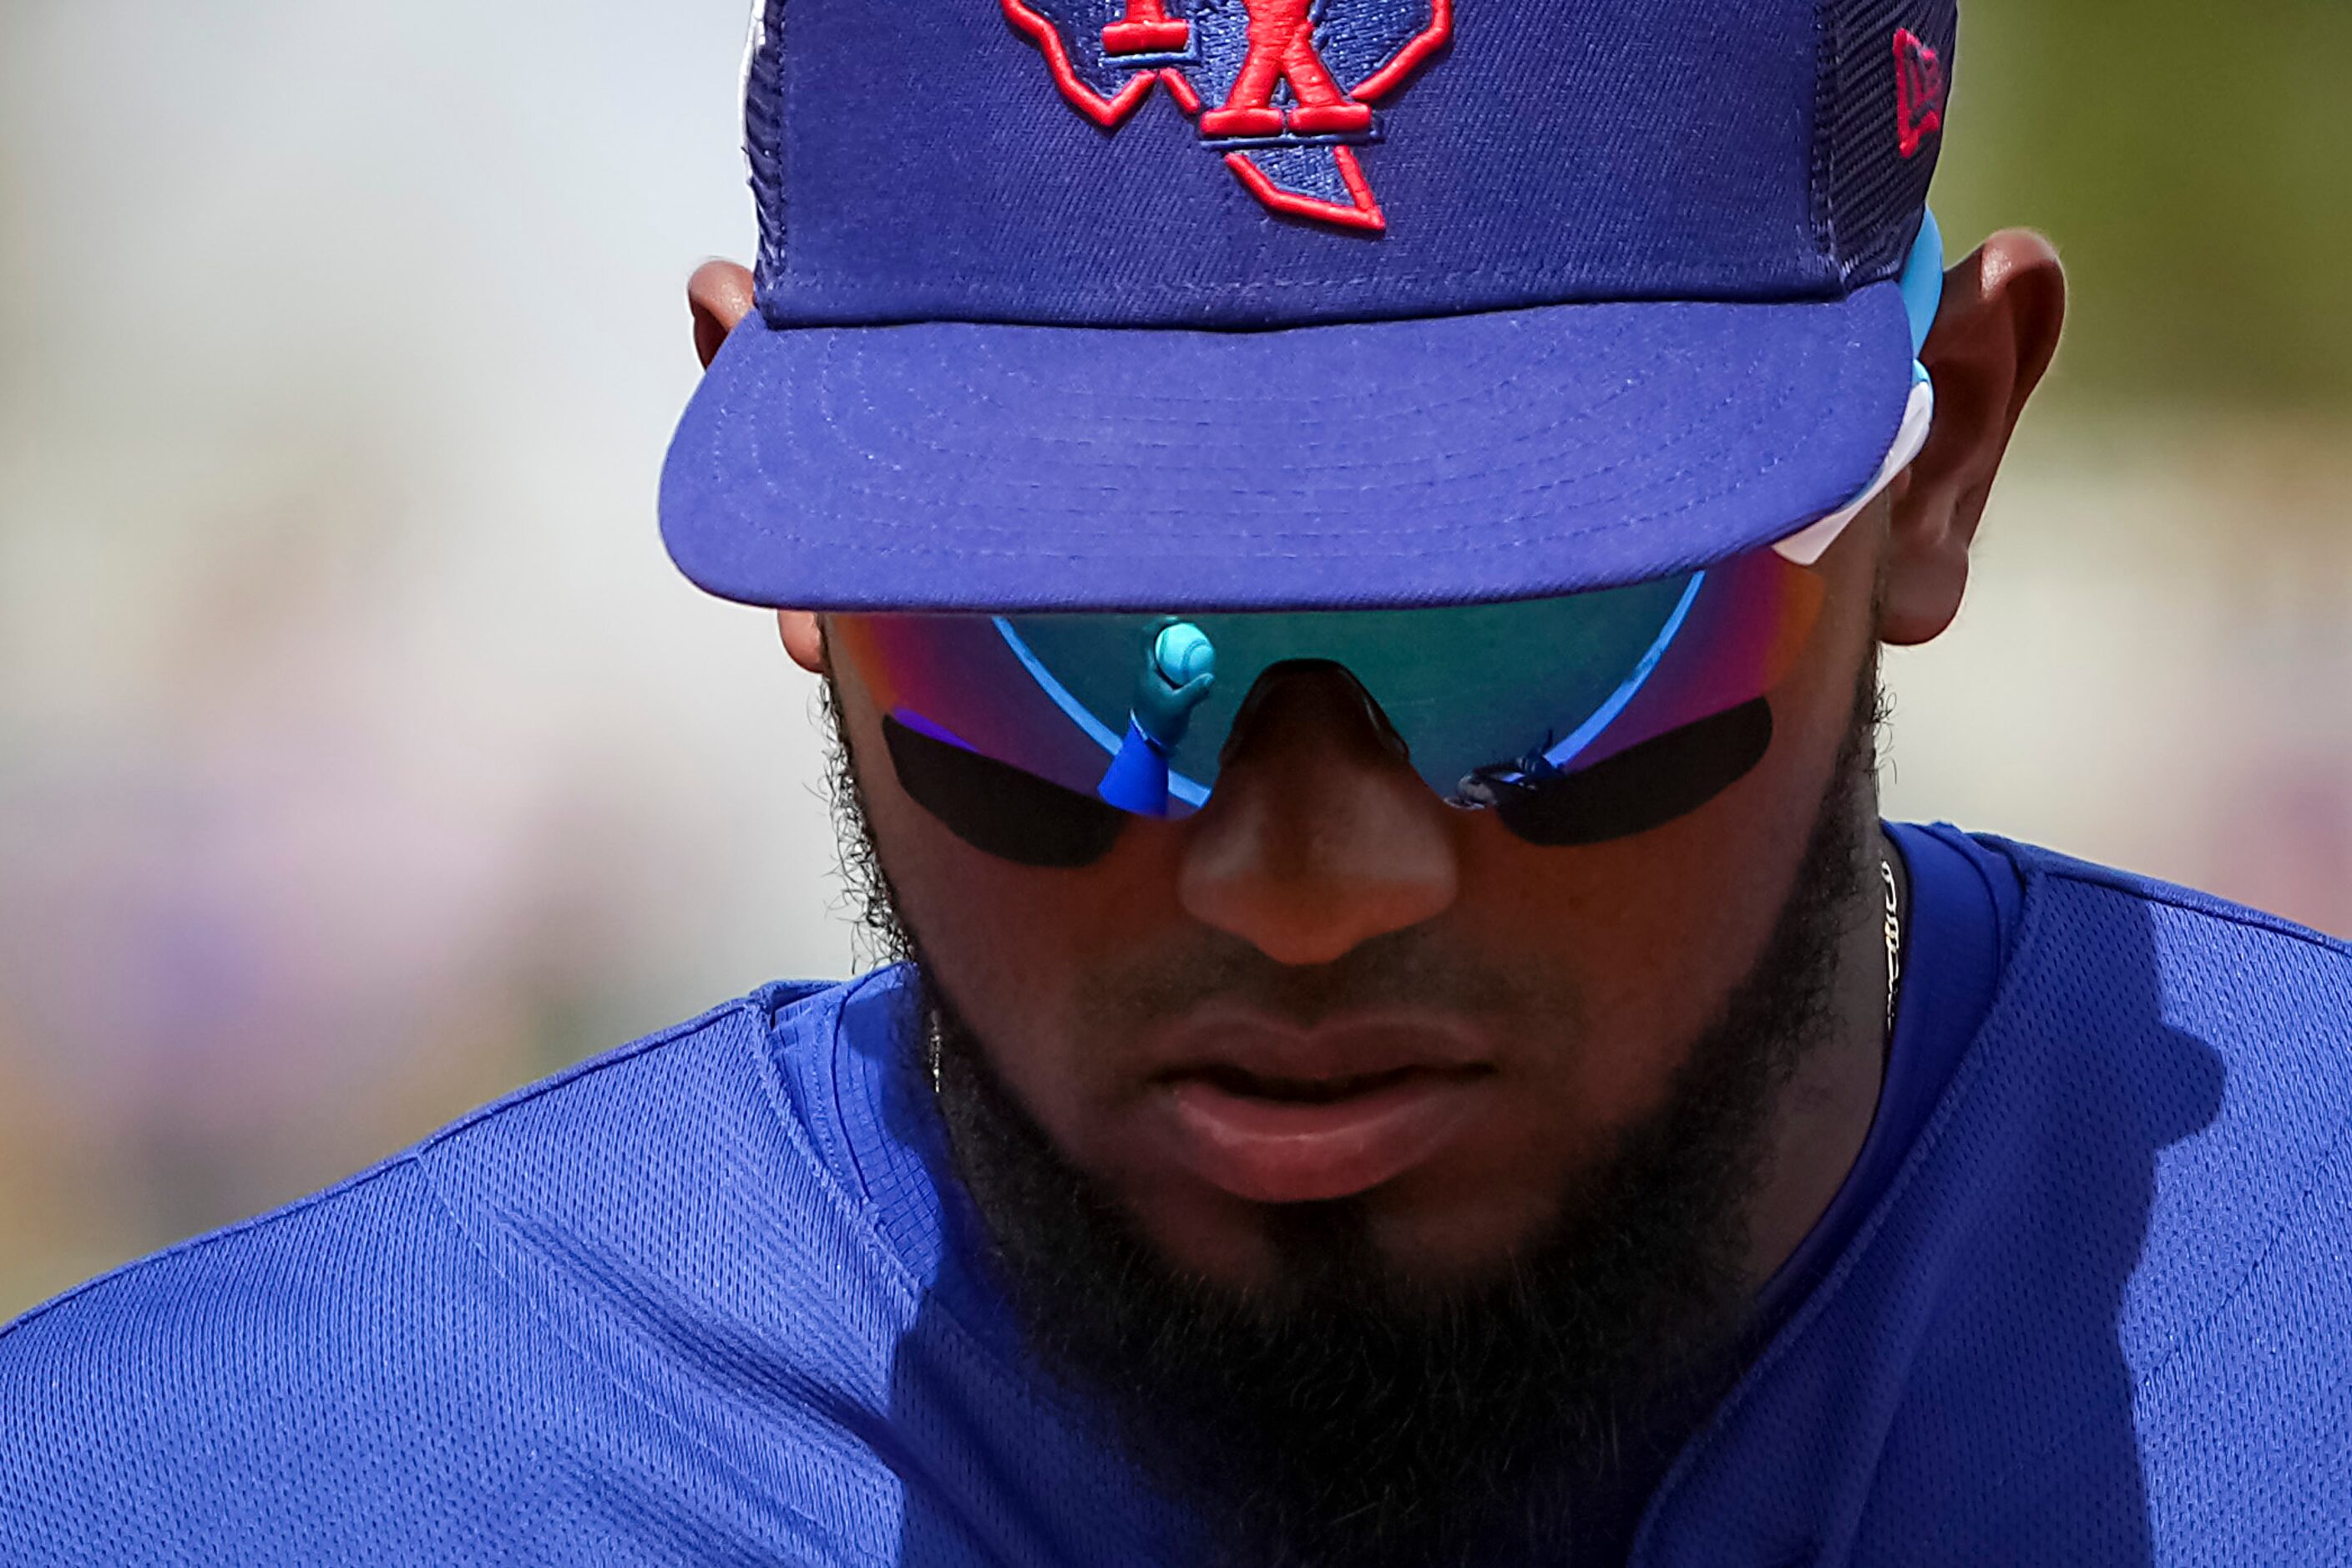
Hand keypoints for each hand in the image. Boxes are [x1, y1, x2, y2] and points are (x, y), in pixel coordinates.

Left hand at [1132, 621, 1215, 749]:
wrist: (1152, 743)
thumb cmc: (1160, 724)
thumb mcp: (1178, 708)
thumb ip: (1194, 693)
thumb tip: (1211, 677)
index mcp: (1146, 670)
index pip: (1148, 637)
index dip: (1160, 623)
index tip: (1179, 621)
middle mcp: (1149, 670)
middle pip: (1160, 641)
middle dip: (1176, 631)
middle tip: (1195, 629)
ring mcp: (1157, 679)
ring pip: (1169, 655)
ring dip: (1182, 648)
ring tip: (1201, 643)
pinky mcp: (1165, 688)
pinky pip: (1177, 669)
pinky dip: (1188, 664)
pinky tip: (1204, 667)